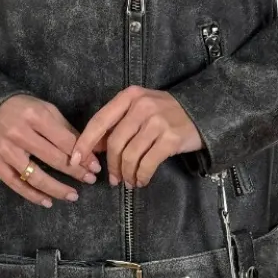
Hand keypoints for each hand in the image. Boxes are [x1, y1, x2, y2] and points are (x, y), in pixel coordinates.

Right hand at [0, 94, 101, 207]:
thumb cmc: (20, 108)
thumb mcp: (45, 109)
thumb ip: (65, 129)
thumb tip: (88, 149)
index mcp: (35, 116)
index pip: (65, 141)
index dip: (83, 156)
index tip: (96, 167)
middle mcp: (19, 133)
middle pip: (53, 158)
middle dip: (75, 172)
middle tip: (90, 180)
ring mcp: (5, 150)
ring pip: (36, 176)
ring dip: (57, 189)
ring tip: (73, 195)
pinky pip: (17, 185)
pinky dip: (33, 195)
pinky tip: (48, 201)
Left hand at [68, 87, 203, 187]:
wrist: (201, 112)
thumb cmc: (164, 113)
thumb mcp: (139, 109)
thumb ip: (117, 124)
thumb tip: (91, 148)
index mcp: (129, 96)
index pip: (100, 120)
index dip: (85, 142)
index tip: (75, 159)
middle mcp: (142, 106)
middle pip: (114, 142)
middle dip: (111, 165)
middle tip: (113, 179)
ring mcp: (158, 121)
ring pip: (130, 155)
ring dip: (126, 173)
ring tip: (129, 181)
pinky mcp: (171, 138)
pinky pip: (148, 163)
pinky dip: (141, 176)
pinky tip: (141, 181)